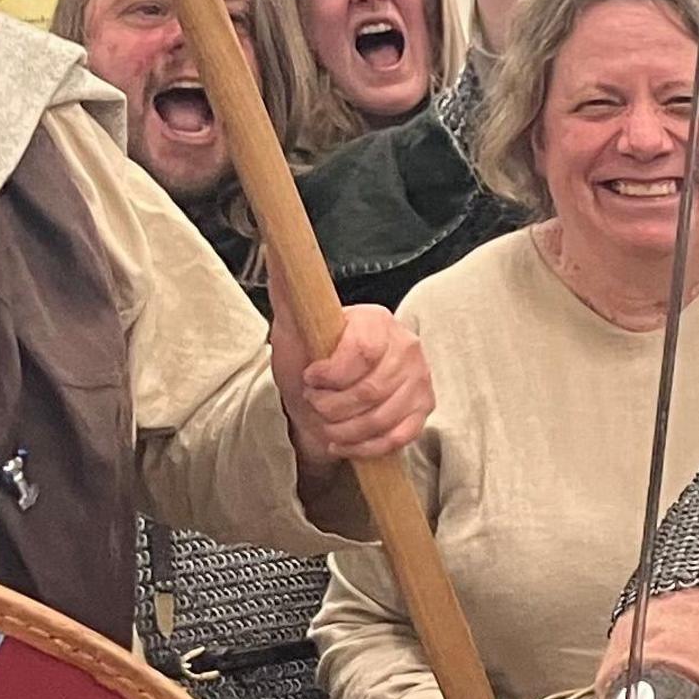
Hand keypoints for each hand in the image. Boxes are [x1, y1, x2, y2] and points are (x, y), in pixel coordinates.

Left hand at [274, 302, 431, 467]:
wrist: (323, 397)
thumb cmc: (309, 361)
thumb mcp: (293, 329)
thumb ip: (289, 293)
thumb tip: (276, 252)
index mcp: (378, 320)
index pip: (364, 351)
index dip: (332, 374)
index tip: (310, 378)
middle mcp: (407, 346)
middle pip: (372, 390)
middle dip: (332, 407)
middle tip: (314, 403)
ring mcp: (419, 380)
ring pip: (382, 418)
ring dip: (343, 431)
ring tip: (325, 425)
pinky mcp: (423, 410)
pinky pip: (397, 438)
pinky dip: (364, 447)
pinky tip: (342, 442)